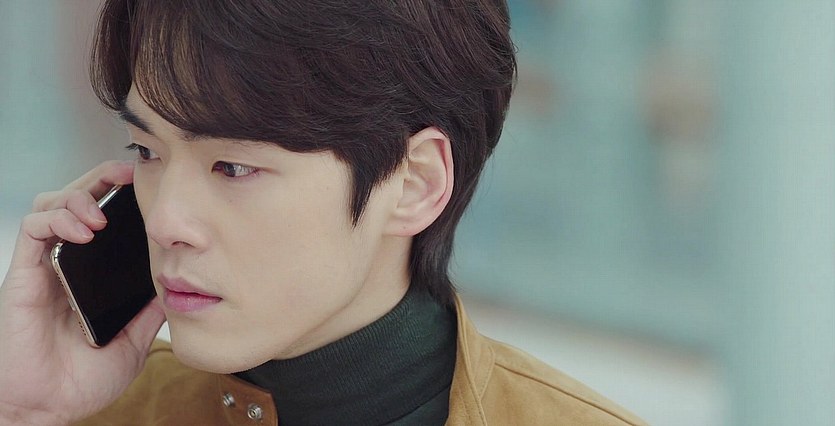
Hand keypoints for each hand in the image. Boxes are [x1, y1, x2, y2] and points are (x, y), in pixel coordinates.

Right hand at [0, 161, 165, 424]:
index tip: (148, 182)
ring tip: (101, 212)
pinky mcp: (23, 275)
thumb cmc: (82, 379)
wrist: (48, 407)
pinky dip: (56, 218)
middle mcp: (69, 263)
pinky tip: (81, 228)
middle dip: (101, 179)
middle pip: (78, 200)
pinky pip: (34, 230)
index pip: (105, 219)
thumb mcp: (134, 339)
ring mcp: (45, 267)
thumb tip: (179, 283)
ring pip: (52, 205)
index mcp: (94, 274)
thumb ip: (151, 310)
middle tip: (127, 173)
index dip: (121, 194)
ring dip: (78, 196)